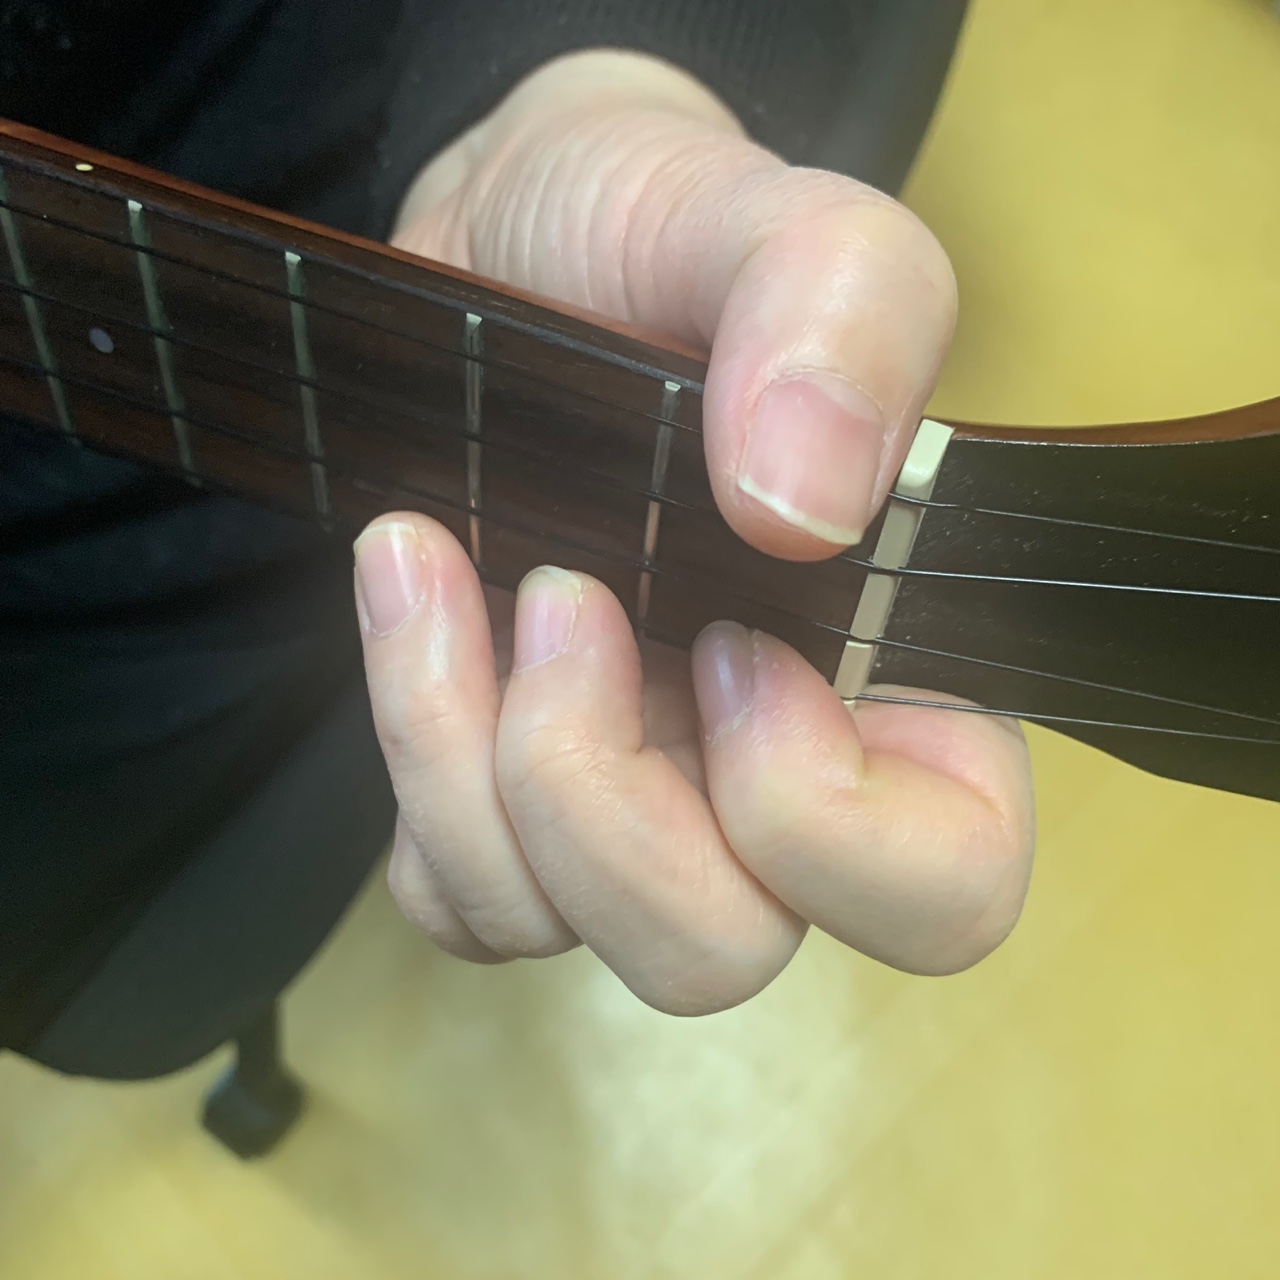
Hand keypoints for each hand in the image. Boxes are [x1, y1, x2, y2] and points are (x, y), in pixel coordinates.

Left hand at [356, 51, 1034, 1013]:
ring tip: (437, 559)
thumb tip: (807, 505)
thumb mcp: (779, 225)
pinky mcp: (496, 789)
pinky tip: (412, 596)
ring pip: (552, 928)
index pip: (939, 889)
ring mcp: (625, 795)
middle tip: (564, 597)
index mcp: (900, 684)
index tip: (729, 646)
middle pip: (717, 953)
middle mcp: (765, 775)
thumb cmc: (667, 235)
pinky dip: (410, 754)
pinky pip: (447, 885)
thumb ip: (846, 316)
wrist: (520, 244)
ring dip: (466, 761)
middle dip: (601, 811)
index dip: (828, 829)